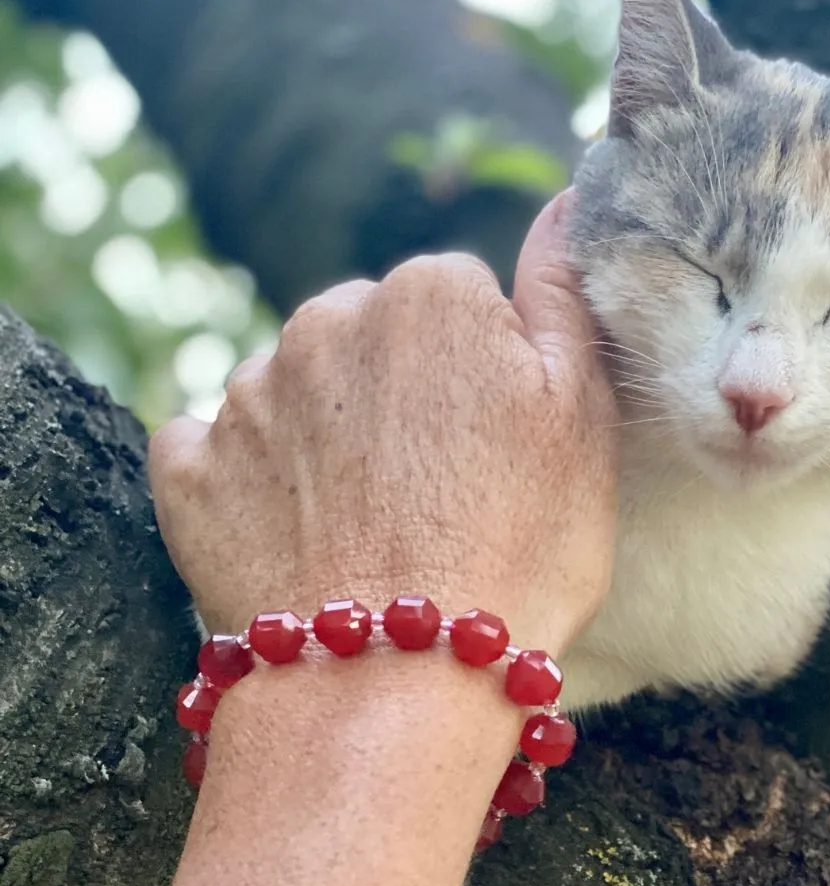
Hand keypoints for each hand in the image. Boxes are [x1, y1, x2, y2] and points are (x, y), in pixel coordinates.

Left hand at [149, 191, 618, 653]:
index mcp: (429, 296)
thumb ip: (564, 295)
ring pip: (301, 392)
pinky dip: (252, 478)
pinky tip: (297, 532)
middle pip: (375, 338)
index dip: (487, 375)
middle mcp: (325, 321)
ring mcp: (247, 395)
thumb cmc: (520, 551)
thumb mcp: (584, 418)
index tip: (500, 445)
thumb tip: (568, 201)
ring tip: (373, 525)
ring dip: (330, 437)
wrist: (397, 684)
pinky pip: (219, 448)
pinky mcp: (189, 469)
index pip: (461, 302)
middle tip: (440, 492)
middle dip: (404, 394)